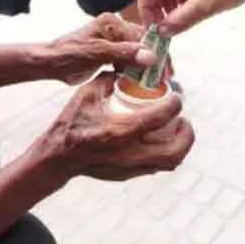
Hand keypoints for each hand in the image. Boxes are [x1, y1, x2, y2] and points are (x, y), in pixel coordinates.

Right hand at [31, 72, 193, 182]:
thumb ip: (109, 79)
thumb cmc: (71, 123)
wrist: (58, 157)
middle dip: (186, 132)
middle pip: (174, 149)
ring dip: (180, 145)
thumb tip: (127, 69)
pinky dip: (166, 153)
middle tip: (183, 117)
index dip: (175, 103)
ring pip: (170, 162)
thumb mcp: (86, 94)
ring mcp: (129, 167)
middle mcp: (128, 152)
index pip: (160, 116)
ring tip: (178, 129)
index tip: (176, 95)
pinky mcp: (128, 174)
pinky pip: (157, 166)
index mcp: (118, 130)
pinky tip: (162, 140)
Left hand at [47, 13, 154, 84]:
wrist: (50, 63)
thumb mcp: (96, 54)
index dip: (154, 54)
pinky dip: (133, 71)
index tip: (164, 71)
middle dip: (153, 61)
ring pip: (135, 53)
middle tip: (163, 79)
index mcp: (111, 22)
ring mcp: (111, 41)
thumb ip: (123, 53)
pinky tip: (139, 83)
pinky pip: (127, 61)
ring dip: (144, 68)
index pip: (141, 36)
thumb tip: (150, 56)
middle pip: (141, 44)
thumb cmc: (67, 55)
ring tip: (154, 84)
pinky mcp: (108, 53)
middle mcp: (113, 28)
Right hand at [137, 0, 244, 35]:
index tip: (154, 29)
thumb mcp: (205, 5)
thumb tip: (163, 33)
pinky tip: (194, 12)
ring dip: (172, 7)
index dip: (147, 10)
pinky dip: (184, 1)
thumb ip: (180, 20)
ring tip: (182, 22)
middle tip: (168, 29)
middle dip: (160, 10)